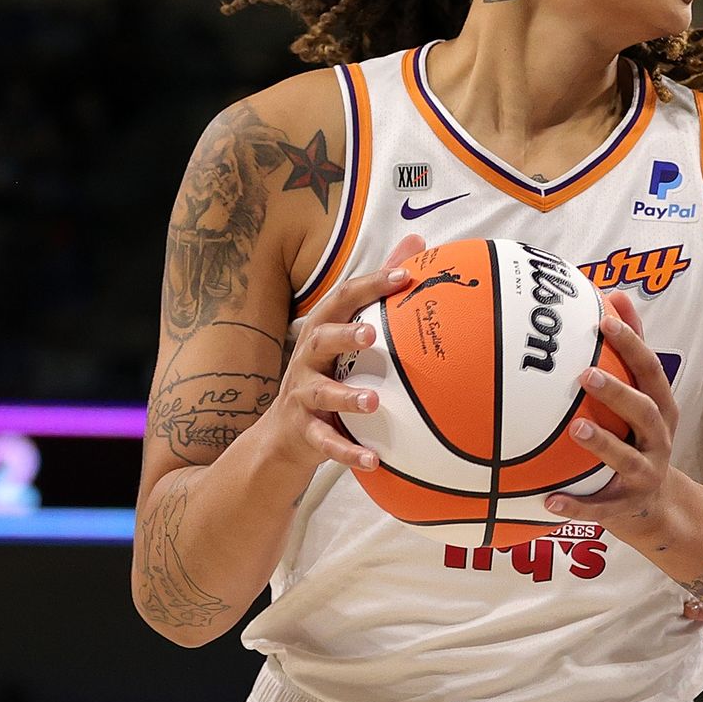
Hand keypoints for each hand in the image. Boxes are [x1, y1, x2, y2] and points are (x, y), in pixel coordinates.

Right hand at [260, 236, 422, 470]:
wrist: (284, 436)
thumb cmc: (327, 373)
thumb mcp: (348, 333)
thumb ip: (379, 290)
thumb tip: (418, 241)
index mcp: (322, 332)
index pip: (343, 300)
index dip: (371, 285)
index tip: (405, 274)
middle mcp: (306, 361)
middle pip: (320, 340)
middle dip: (343, 334)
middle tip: (371, 333)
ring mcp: (302, 398)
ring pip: (320, 394)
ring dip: (346, 397)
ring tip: (374, 402)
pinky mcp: (304, 433)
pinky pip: (326, 444)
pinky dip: (348, 452)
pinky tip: (373, 460)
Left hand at [542, 291, 687, 544]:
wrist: (658, 506)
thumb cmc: (638, 437)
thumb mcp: (643, 396)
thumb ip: (631, 351)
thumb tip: (616, 294)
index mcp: (661, 409)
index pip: (651, 371)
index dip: (633, 345)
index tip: (606, 321)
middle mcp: (659, 440)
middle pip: (646, 412)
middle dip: (619, 392)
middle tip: (585, 374)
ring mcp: (645, 475)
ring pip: (627, 459)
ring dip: (602, 443)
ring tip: (574, 427)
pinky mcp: (626, 507)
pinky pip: (600, 509)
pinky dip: (576, 507)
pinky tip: (548, 501)